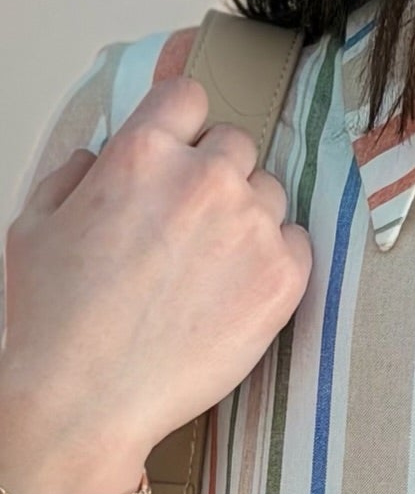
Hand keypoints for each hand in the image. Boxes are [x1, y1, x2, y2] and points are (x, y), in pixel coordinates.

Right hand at [0, 76, 310, 493]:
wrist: (89, 397)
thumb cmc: (57, 321)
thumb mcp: (37, 222)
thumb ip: (77, 173)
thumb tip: (103, 158)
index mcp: (141, 152)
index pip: (189, 96)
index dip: (184, 124)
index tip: (184, 148)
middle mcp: (203, 179)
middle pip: (236, 145)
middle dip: (215, 176)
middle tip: (192, 227)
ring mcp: (249, 227)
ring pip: (269, 193)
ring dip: (248, 218)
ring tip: (211, 268)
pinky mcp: (283, 278)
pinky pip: (298, 243)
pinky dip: (276, 261)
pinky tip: (237, 291)